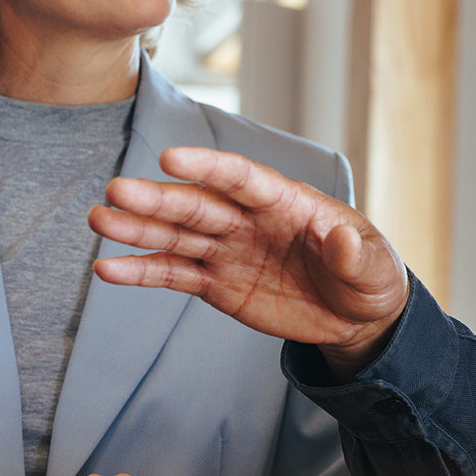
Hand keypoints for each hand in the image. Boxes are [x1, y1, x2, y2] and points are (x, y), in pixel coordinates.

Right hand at [89, 146, 409, 376]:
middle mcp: (250, 220)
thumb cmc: (370, 278)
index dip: (209, 168)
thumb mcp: (376, 269)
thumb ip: (356, 255)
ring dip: (138, 229)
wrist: (356, 316)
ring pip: (177, 236)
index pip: (243, 179)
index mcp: (288, 202)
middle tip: (117, 191)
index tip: (171, 159)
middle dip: (159, 199)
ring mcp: (229, 249)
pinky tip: (108, 269)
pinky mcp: (217, 282)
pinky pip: (175, 275)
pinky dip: (142, 272)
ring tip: (99, 220)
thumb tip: (342, 240)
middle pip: (199, 205)